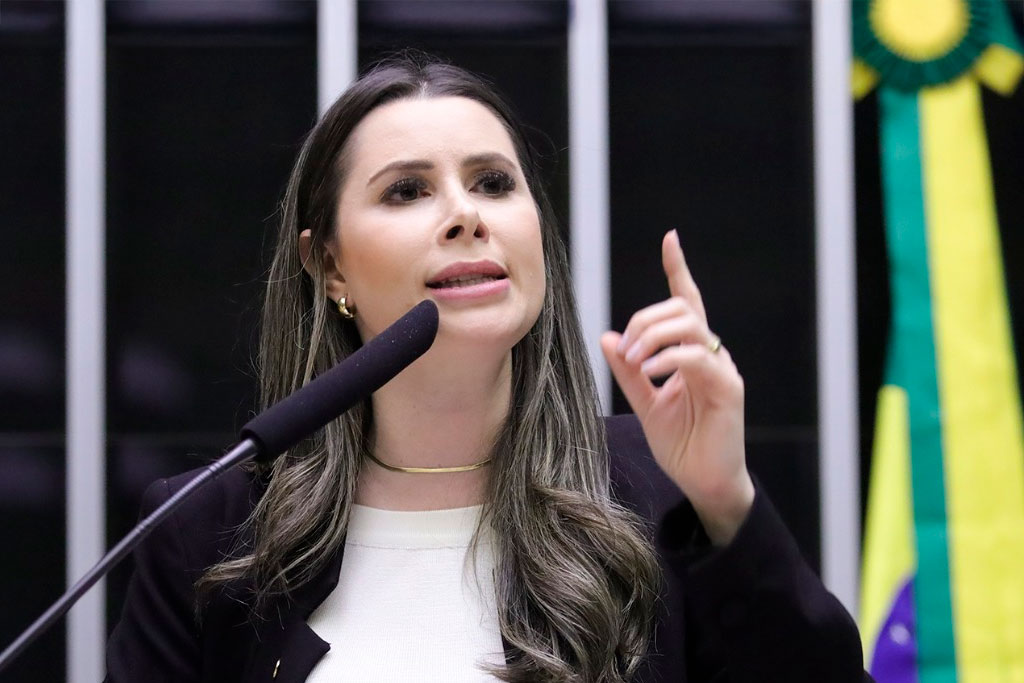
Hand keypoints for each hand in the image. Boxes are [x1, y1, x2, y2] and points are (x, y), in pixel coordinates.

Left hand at [601, 230, 753, 544]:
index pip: (688, 303)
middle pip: (682, 309)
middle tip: (626, 351)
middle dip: (646, 319)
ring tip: (636, 361)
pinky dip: (669, 358)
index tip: (670, 240)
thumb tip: (608, 337)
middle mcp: (710, 356)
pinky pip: (697, 357)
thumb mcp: (646, 404)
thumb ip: (629, 372)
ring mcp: (722, 371)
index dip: (679, 269)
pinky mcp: (729, 390)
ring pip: (690, 326)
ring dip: (654, 336)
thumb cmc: (682, 445)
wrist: (706, 484)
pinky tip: (651, 371)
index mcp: (691, 355)